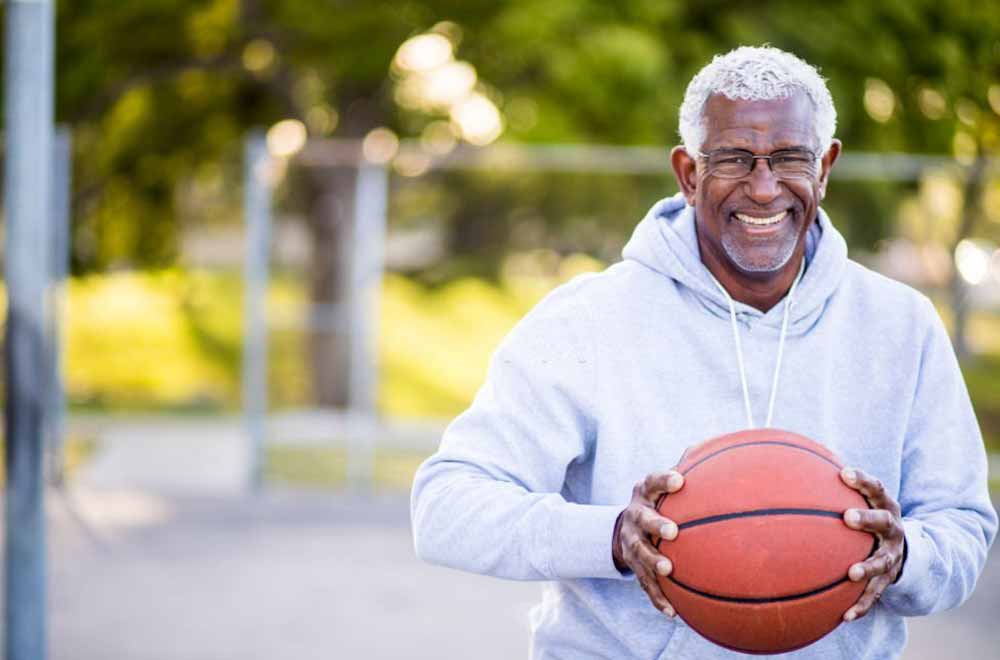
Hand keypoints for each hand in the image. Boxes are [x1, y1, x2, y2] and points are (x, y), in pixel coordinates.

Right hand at [613, 470, 684, 616]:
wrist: (623, 529)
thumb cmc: (658, 503)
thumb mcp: (663, 485)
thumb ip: (686, 467)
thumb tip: (708, 446)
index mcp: (643, 494)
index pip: (651, 483)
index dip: (664, 480)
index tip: (680, 479)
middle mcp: (633, 517)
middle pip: (642, 519)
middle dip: (655, 525)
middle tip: (672, 531)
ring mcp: (631, 543)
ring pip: (639, 554)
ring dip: (653, 562)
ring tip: (669, 570)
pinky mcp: (633, 567)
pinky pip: (645, 584)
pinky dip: (657, 598)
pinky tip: (672, 612)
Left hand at [839, 466, 905, 620]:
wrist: (903, 550)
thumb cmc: (866, 516)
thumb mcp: (859, 499)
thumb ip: (832, 486)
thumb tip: (787, 464)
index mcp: (884, 505)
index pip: (876, 488)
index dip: (862, 480)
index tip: (843, 472)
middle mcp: (892, 529)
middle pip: (883, 522)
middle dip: (867, 519)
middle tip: (847, 517)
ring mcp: (892, 556)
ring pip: (882, 562)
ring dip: (867, 567)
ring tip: (851, 573)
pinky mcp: (888, 580)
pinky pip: (874, 595)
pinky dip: (860, 605)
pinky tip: (844, 616)